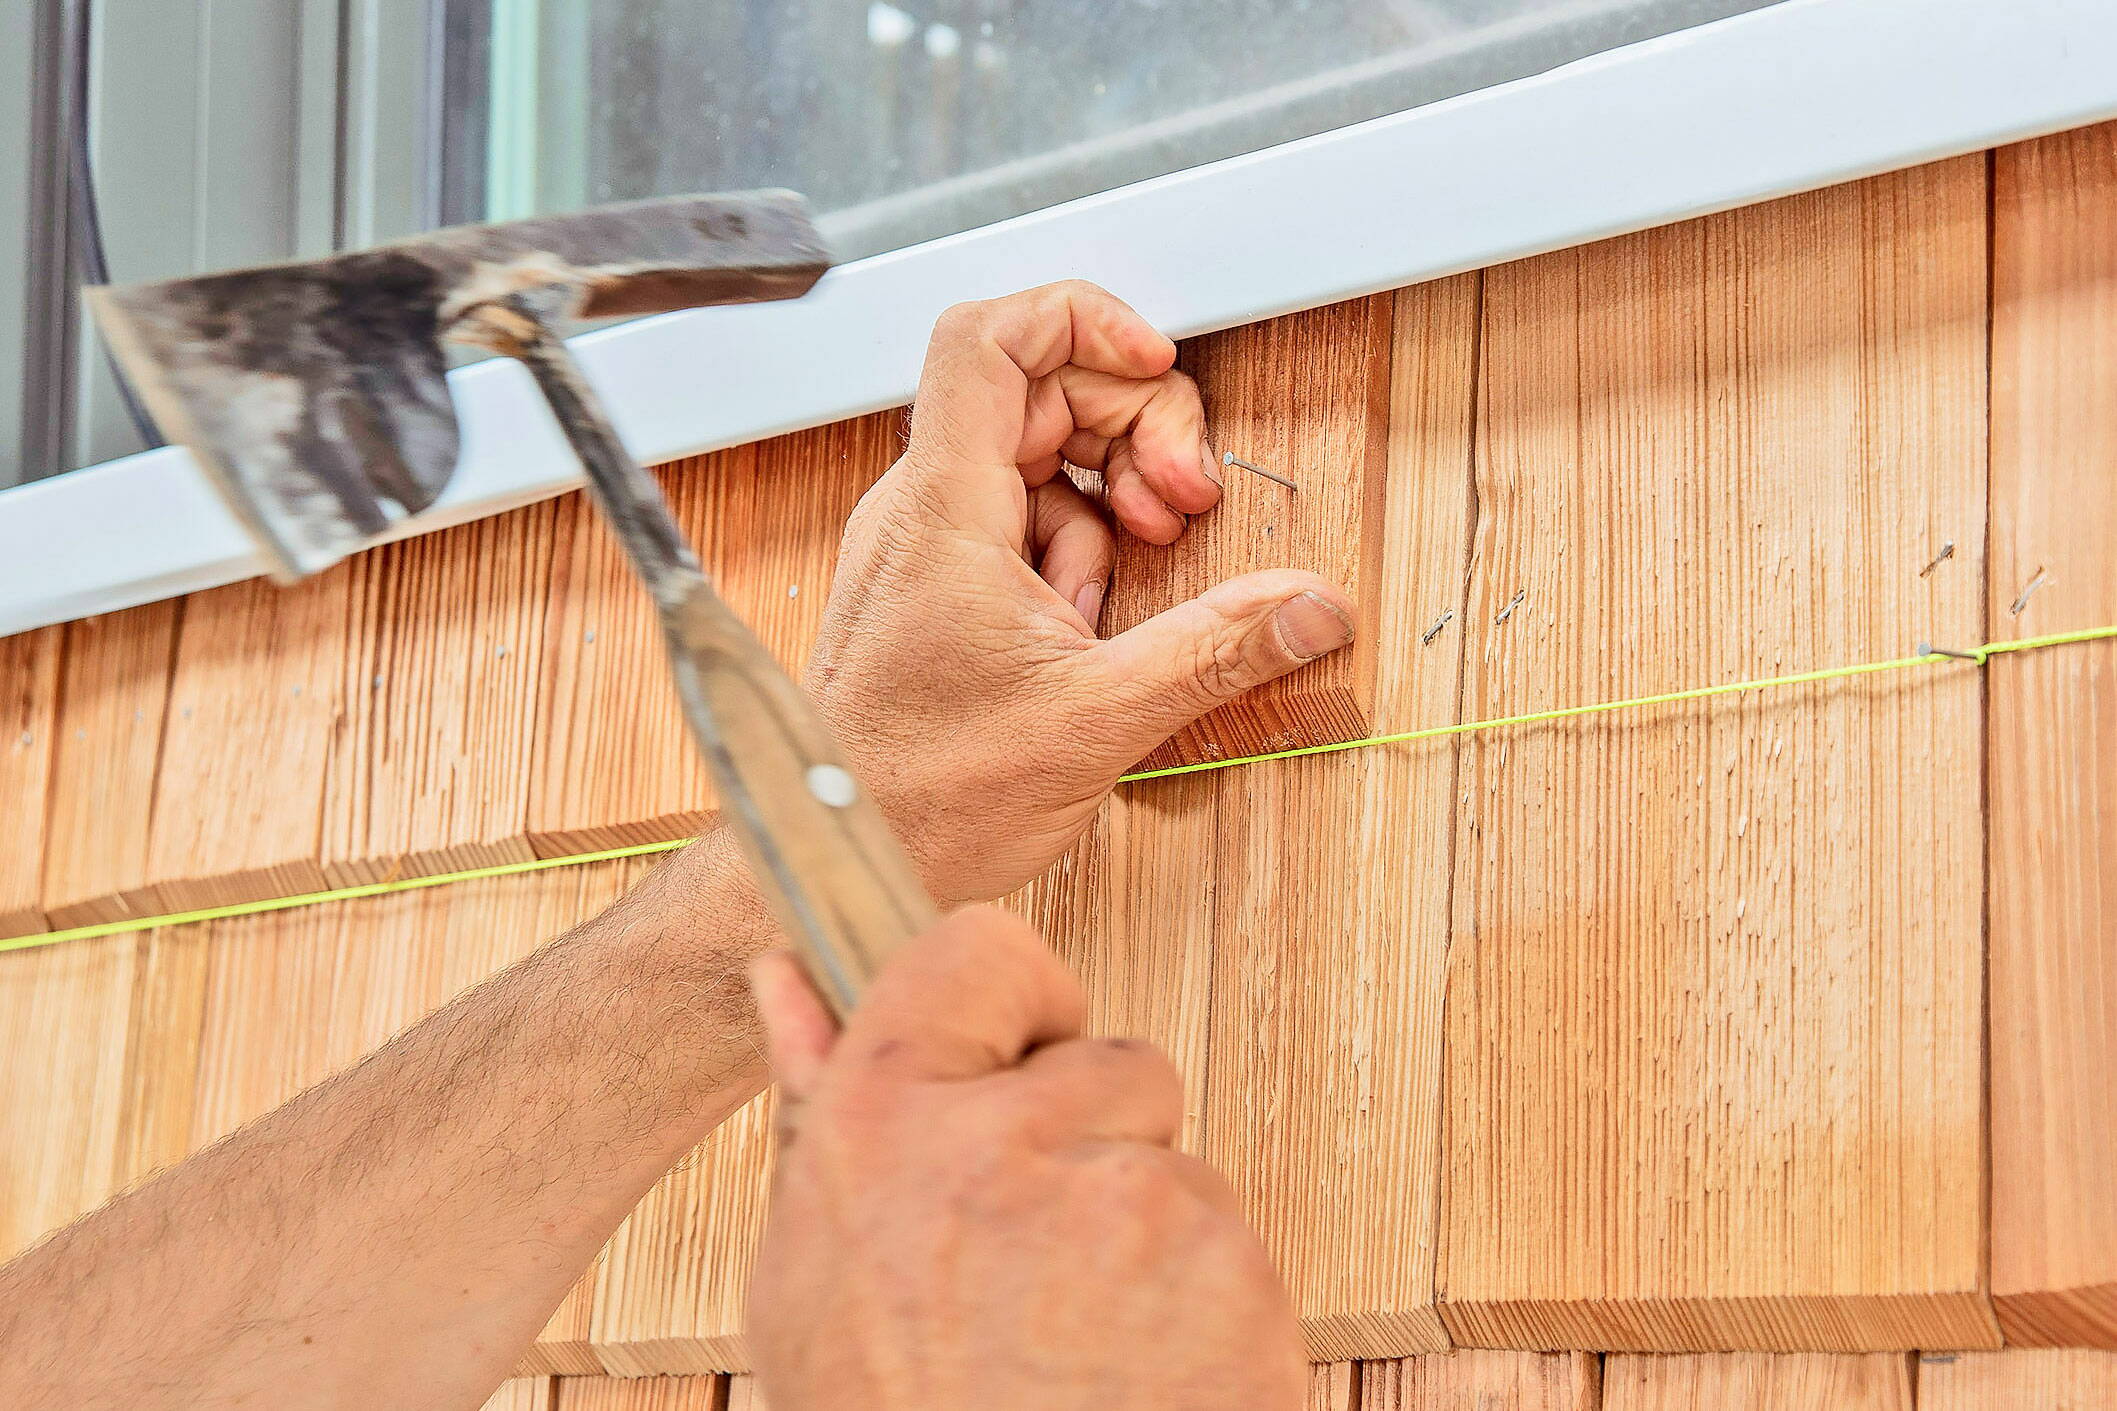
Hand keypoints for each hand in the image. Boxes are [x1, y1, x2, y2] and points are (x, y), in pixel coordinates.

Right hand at [746, 907, 1305, 1410]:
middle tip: (1045, 1271)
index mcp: (879, 1122)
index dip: (1016, 1002)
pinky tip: (1140, 1379)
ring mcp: (1126, 1197)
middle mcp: (1005, 1138)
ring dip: (1147, 1239)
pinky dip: (1204, 1305)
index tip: (1024, 1054)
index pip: (978, 949)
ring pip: (1172, 1166)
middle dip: (1097, 1146)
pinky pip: (1229, 1240)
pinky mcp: (1225, 1259)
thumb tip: (783, 973)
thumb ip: (817, 1108)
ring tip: (1084, 1351)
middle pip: (1110, 1064)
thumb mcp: (814, 1274)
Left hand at [807, 280, 1354, 905]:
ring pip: (1035, 464)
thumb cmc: (923, 798)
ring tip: (1128, 585)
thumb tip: (1308, 607)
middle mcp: (921, 511)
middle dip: (1130, 431)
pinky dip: (1072, 556)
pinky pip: (1017, 528)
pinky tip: (1083, 628)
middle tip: (1183, 502)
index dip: (1084, 320)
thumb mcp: (1097, 718)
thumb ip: (1214, 648)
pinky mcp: (934, 589)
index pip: (992, 340)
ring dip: (1105, 505)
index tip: (1155, 361)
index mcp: (944, 510)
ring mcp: (924, 548)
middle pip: (1038, 395)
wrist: (844, 862)